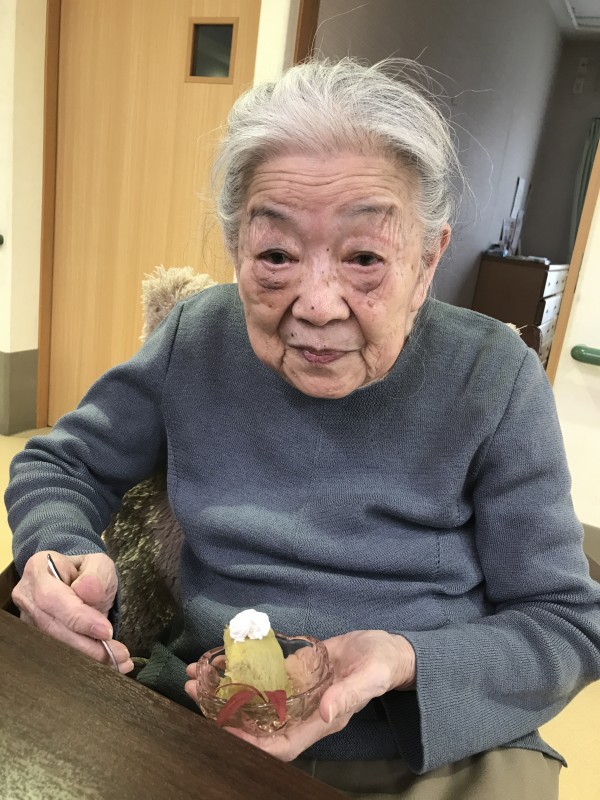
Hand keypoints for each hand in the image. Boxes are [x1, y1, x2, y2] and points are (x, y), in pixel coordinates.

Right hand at [12, 550, 133, 672]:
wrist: (80, 581)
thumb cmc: (88, 572)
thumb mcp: (100, 564)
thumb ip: (97, 575)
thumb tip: (87, 591)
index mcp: (38, 570)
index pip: (53, 598)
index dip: (78, 618)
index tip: (106, 631)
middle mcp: (27, 596)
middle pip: (52, 628)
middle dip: (87, 645)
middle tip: (118, 654)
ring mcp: (29, 619)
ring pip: (55, 645)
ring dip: (88, 656)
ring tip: (118, 660)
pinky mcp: (37, 637)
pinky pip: (59, 652)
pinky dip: (84, 659)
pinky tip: (107, 663)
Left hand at [184, 629, 414, 759]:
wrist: (385, 649)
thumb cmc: (381, 665)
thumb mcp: (369, 678)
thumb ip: (348, 696)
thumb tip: (325, 715)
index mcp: (320, 721)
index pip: (280, 745)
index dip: (250, 744)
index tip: (221, 731)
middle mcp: (302, 711)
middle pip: (257, 724)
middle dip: (223, 713)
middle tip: (192, 691)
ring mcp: (295, 693)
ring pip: (254, 700)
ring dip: (224, 690)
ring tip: (195, 673)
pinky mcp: (294, 673)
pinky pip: (262, 677)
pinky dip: (240, 670)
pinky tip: (221, 658)